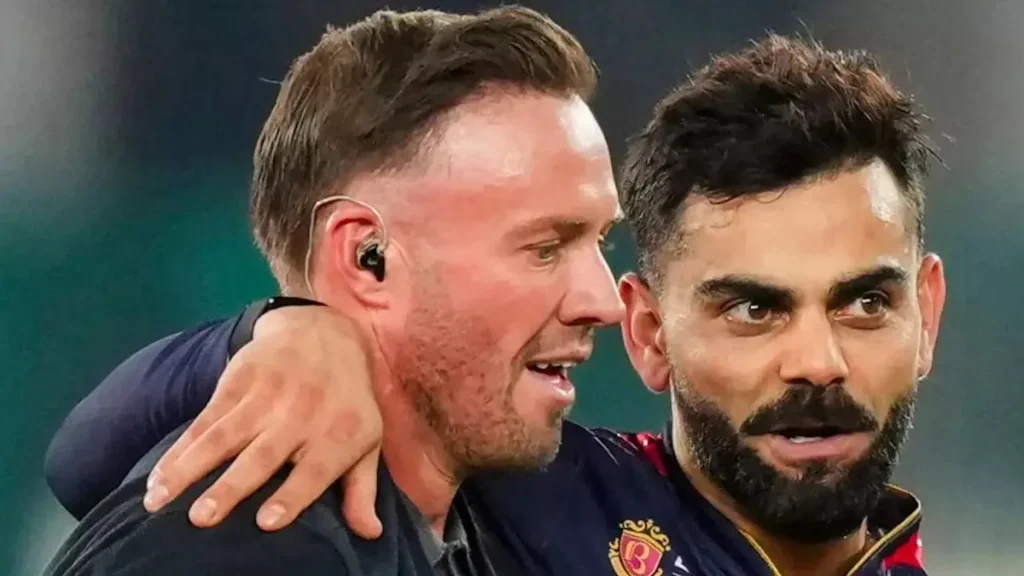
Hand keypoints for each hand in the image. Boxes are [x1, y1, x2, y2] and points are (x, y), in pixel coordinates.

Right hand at [142, 305, 384, 537]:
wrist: (321, 333)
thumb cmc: (346, 401)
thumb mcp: (366, 440)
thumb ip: (362, 489)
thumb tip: (370, 534)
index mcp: (337, 435)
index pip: (313, 470)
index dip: (291, 495)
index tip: (266, 522)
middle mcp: (299, 417)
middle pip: (261, 457)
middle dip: (230, 487)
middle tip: (201, 518)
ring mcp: (265, 398)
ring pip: (221, 438)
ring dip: (187, 469)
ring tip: (158, 501)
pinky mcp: (237, 383)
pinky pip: (203, 420)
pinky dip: (178, 449)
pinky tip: (159, 476)